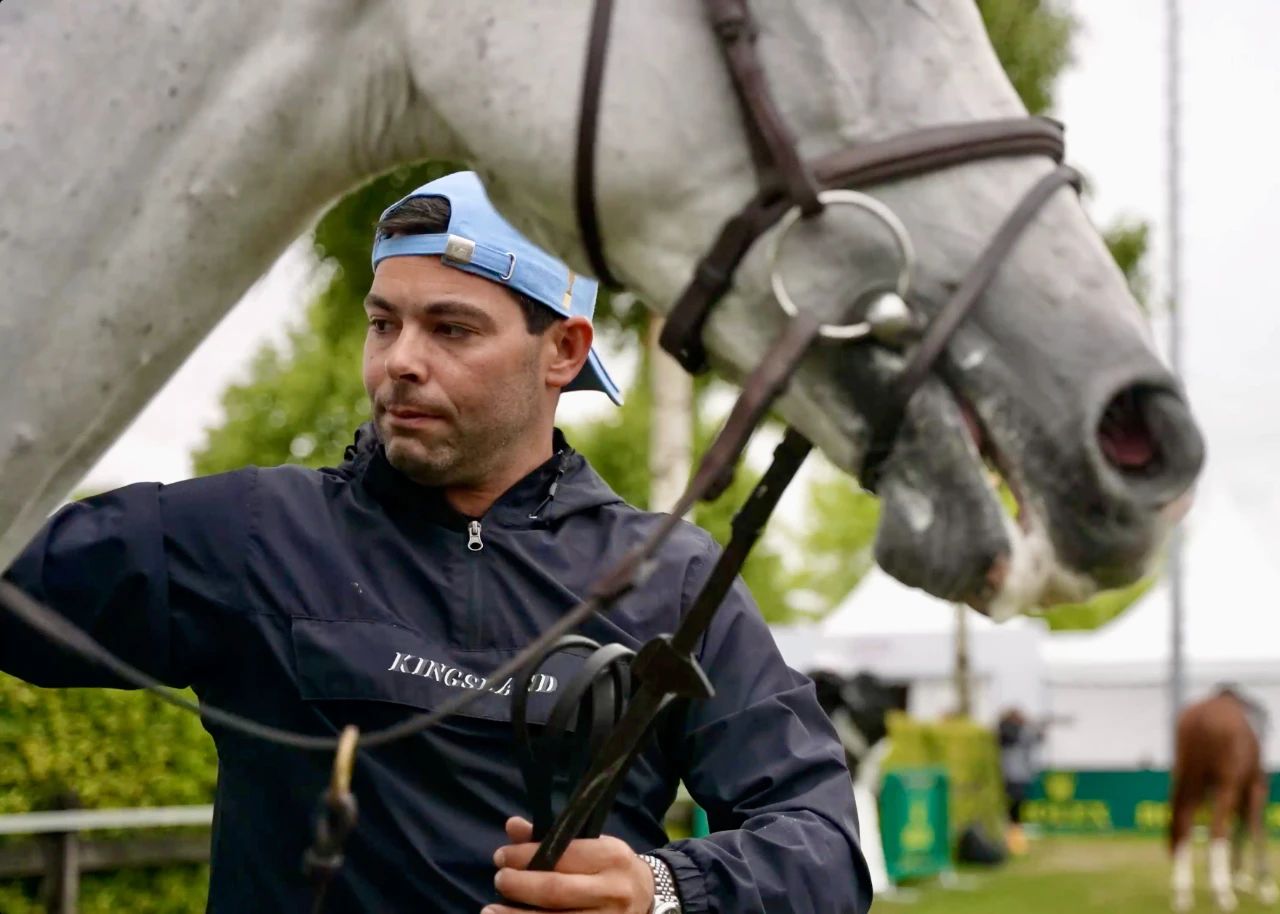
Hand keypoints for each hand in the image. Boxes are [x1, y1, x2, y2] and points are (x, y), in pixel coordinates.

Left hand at [483, 816, 654, 913]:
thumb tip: (512, 826)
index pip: (561, 856)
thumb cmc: (611, 867)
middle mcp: (612, 892)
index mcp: (611, 858)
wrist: (649, 898)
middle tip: (498, 880)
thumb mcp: (592, 844)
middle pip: (555, 892)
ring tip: (490, 912)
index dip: (525, 857)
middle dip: (520, 886)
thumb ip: (552, 838)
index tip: (500, 856)